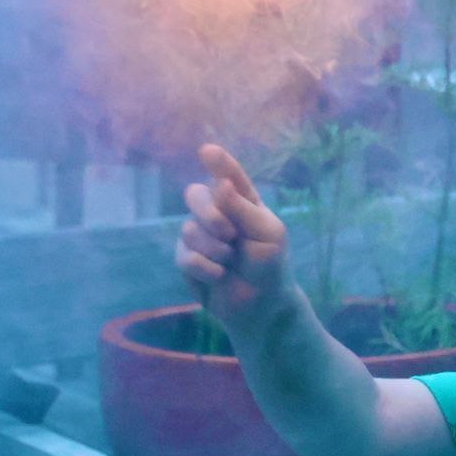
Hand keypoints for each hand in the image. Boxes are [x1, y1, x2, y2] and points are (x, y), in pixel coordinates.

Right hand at [176, 143, 294, 334]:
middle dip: (209, 213)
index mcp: (242, 201)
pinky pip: (185, 255)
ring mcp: (199, 234)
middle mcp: (217, 212)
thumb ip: (243, 209)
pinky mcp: (186, 258)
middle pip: (195, 194)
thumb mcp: (268, 234)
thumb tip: (220, 183)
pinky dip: (206, 268)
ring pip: (189, 229)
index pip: (228, 176)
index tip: (207, 151)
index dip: (218, 162)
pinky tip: (219, 275)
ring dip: (214, 249)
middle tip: (230, 234)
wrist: (260, 305)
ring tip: (231, 261)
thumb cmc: (270, 265)